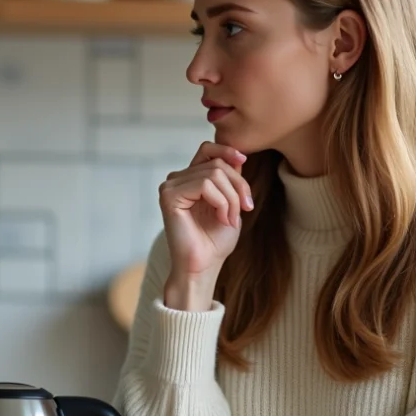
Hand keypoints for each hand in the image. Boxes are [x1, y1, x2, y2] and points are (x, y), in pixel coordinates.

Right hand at [159, 142, 254, 309]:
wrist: (204, 266)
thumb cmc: (215, 241)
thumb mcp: (230, 203)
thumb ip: (229, 179)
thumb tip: (237, 157)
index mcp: (189, 179)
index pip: (207, 149)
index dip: (226, 150)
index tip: (243, 160)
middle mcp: (176, 180)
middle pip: (217, 164)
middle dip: (238, 186)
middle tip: (245, 210)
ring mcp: (170, 187)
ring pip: (214, 174)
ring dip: (232, 198)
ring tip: (232, 219)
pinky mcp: (169, 196)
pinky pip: (204, 185)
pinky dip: (221, 202)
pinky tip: (222, 219)